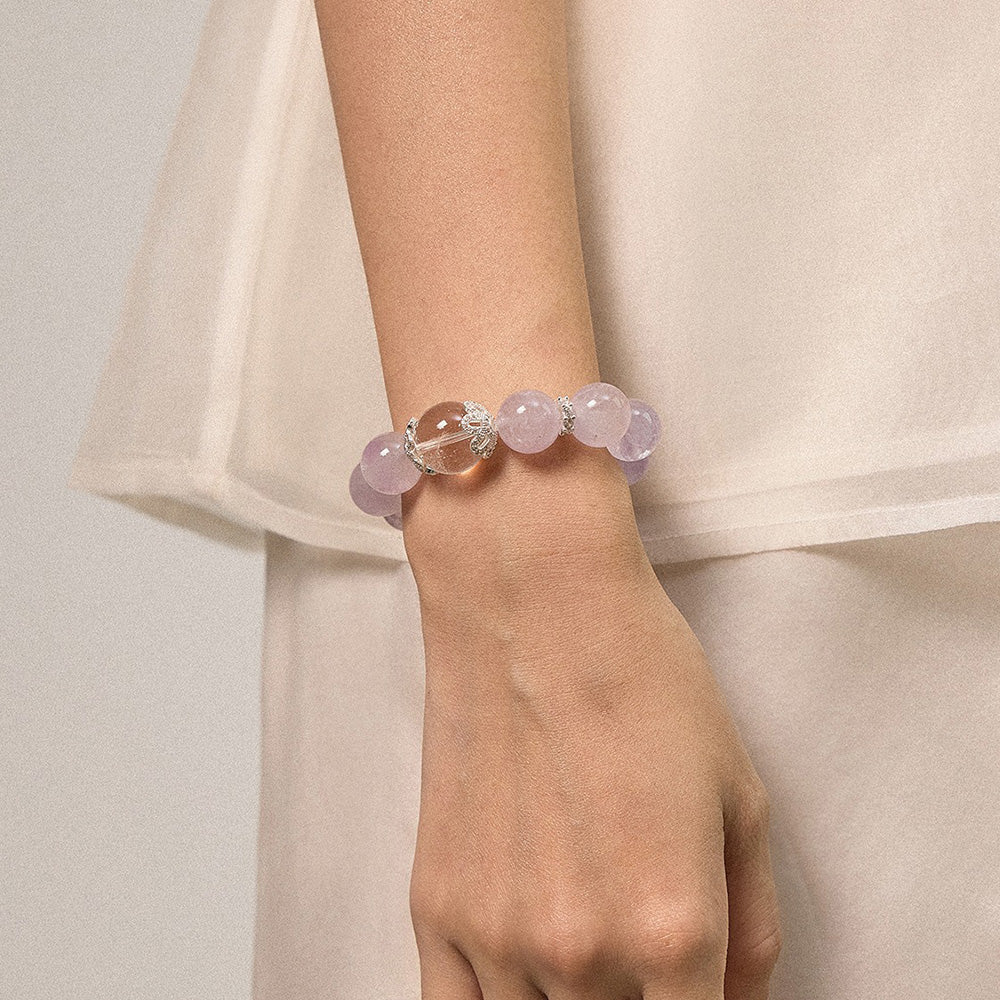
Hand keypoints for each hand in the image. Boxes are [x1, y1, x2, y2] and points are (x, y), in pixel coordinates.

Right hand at [403, 442, 781, 998]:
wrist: (535, 604)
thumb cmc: (642, 677)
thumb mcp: (742, 797)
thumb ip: (755, 929)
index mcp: (675, 931)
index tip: (694, 990)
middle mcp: (582, 953)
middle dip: (643, 999)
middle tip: (643, 943)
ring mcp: (496, 936)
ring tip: (586, 935)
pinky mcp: (436, 907)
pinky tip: (521, 978)